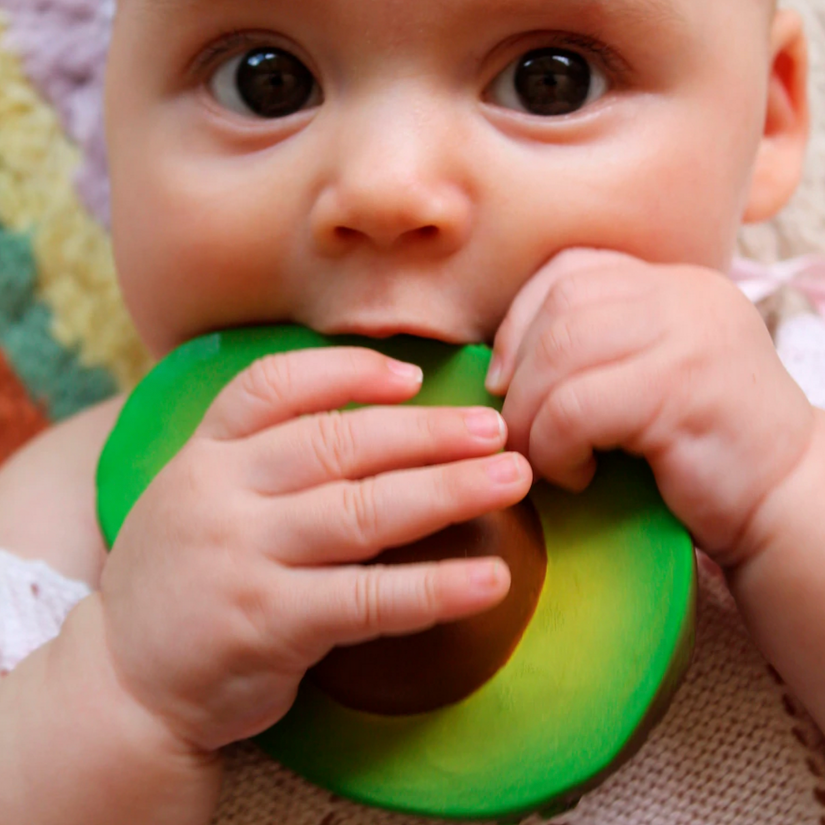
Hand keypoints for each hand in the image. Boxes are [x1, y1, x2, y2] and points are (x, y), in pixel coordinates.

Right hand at [100, 347, 531, 752]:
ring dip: (447, 492)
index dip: (349, 373)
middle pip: (339, 444)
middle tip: (495, 430)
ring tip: (511, 480)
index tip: (414, 376)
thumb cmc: (185, 575)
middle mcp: (220, 493)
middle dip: (427, 433)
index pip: (274, 387)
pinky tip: (490, 582)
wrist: (124, 679)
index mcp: (206, 452)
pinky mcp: (267, 624)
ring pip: (361, 511)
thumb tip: (376, 414)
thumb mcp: (199, 494)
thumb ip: (264, 455)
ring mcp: (242, 558)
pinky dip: (434, 588)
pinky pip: (367, 600)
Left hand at [486, 248, 815, 563]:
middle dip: (516, 371)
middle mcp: (686, 297)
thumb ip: (598, 352)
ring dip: (529, 413)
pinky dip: (555, 446)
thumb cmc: (701, 453)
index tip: (504, 379)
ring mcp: (690, 338)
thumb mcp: (652, 379)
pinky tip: (576, 475)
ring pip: (562, 351)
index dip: (519, 321)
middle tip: (511, 428)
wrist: (787, 504)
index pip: (573, 269)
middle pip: (561, 303)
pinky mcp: (684, 392)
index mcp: (675, 286)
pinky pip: (578, 407)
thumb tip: (501, 368)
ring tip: (537, 457)